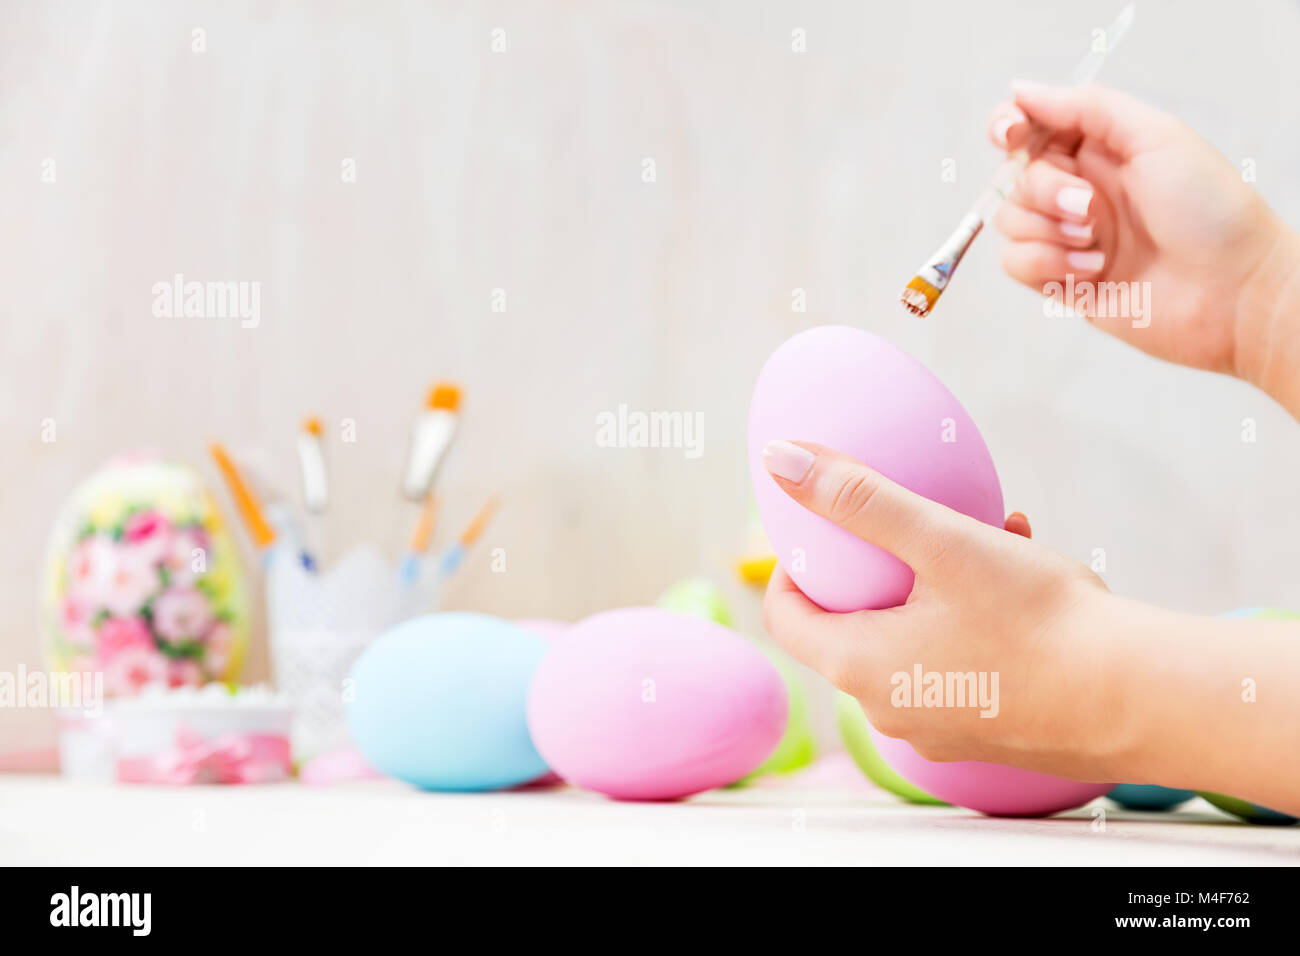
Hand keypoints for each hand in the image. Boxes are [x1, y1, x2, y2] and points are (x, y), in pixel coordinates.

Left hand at [760, 440, 1120, 778]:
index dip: (790, 568)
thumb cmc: (1038, 621)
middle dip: (876, 567)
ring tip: (984, 530)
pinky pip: (959, 661)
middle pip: (849, 628)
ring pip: (912, 638)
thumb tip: (781, 460)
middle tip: (906, 523)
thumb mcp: (941, 541)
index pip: (785, 616)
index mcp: (859, 668)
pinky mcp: (990, 730)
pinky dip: (972, 614)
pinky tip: (1021, 565)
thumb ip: (858, 499)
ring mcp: (940, 727)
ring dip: (934, 581)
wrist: (1141, 700)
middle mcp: (889, 711)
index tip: (819, 530)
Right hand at [987, 82, 1296, 388]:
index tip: (1013, 134)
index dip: (1009, 125)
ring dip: (1048, 230)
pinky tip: (1092, 269)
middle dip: (1046, 190)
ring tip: (1097, 242)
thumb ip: (1087, 108)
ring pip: (1009, 221)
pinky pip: (1016, 263)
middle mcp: (1078, 190)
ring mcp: (1067, 237)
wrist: (1231, 289)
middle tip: (1090, 206)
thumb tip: (1023, 91)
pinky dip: (1047, 263)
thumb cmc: (1210, 212)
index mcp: (1100, 150)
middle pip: (1015, 177)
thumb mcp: (1156, 136)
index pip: (1031, 128)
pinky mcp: (1060, 280)